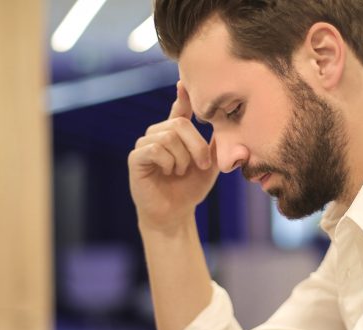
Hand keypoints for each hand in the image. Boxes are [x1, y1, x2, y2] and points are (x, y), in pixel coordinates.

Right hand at [127, 82, 218, 231]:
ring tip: (180, 172)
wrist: (175, 213)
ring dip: (182, 158)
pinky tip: (168, 172)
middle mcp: (158, 134)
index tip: (184, 82)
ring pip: (168, 136)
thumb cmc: (191, 189)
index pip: (179, 108)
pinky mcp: (136, 158)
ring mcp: (145, 145)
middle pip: (179, 123)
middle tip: (202, 165)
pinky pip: (155, 148)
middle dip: (196, 145)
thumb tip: (226, 122)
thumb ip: (215, 144)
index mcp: (175, 134)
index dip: (183, 96)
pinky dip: (168, 161)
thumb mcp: (210, 165)